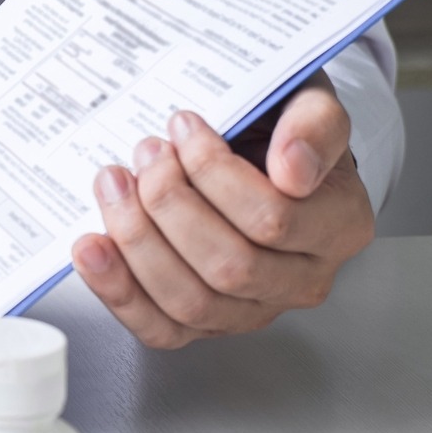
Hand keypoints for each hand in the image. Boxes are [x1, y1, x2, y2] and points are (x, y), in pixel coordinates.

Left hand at [71, 72, 374, 348]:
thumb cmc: (280, 130)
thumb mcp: (309, 103)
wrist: (259, 151)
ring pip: (191, 302)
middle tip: (145, 153)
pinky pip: (160, 329)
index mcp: (338, 227)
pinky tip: (92, 247)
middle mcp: (302, 280)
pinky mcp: (203, 325)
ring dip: (138, 240)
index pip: (274, 218)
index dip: (213, 172)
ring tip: (114, 185)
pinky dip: (118, 291)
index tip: (182, 125)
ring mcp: (252, 310)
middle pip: (229, 266)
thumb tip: (293, 169)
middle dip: (169, 204)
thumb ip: (316, 124)